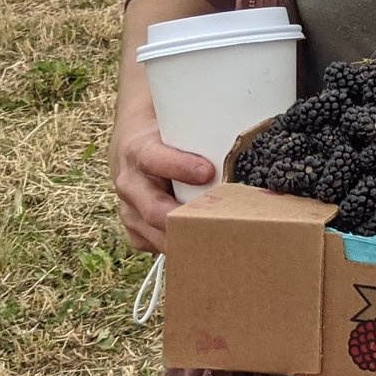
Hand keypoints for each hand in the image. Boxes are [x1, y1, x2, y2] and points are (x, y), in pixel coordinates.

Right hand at [112, 106, 213, 254]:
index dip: (180, 167)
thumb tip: (246, 135)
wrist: (133, 146)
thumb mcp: (176, 126)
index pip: (155, 160)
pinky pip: (154, 246)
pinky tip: (202, 246)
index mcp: (139, 152)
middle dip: (187, 219)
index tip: (207, 172)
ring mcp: (129, 210)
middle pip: (154, 210)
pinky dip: (179, 248)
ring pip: (155, 234)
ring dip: (187, 239)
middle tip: (219, 223)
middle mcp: (130, 184)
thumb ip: (201, 134)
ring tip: (219, 242)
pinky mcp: (134, 230)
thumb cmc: (163, 136)